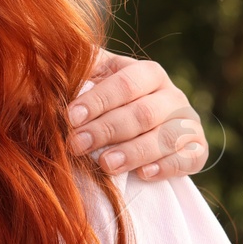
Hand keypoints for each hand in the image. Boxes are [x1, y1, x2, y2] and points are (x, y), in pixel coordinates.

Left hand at [68, 52, 205, 180]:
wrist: (140, 124)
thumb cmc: (106, 99)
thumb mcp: (93, 79)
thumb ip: (77, 75)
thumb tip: (44, 69)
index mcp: (147, 72)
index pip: (125, 83)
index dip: (98, 101)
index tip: (71, 118)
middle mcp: (172, 95)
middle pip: (142, 113)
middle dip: (107, 130)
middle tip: (77, 145)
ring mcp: (187, 122)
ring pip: (165, 137)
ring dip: (133, 152)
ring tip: (105, 164)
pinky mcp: (197, 149)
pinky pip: (189, 158)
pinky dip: (167, 167)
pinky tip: (143, 174)